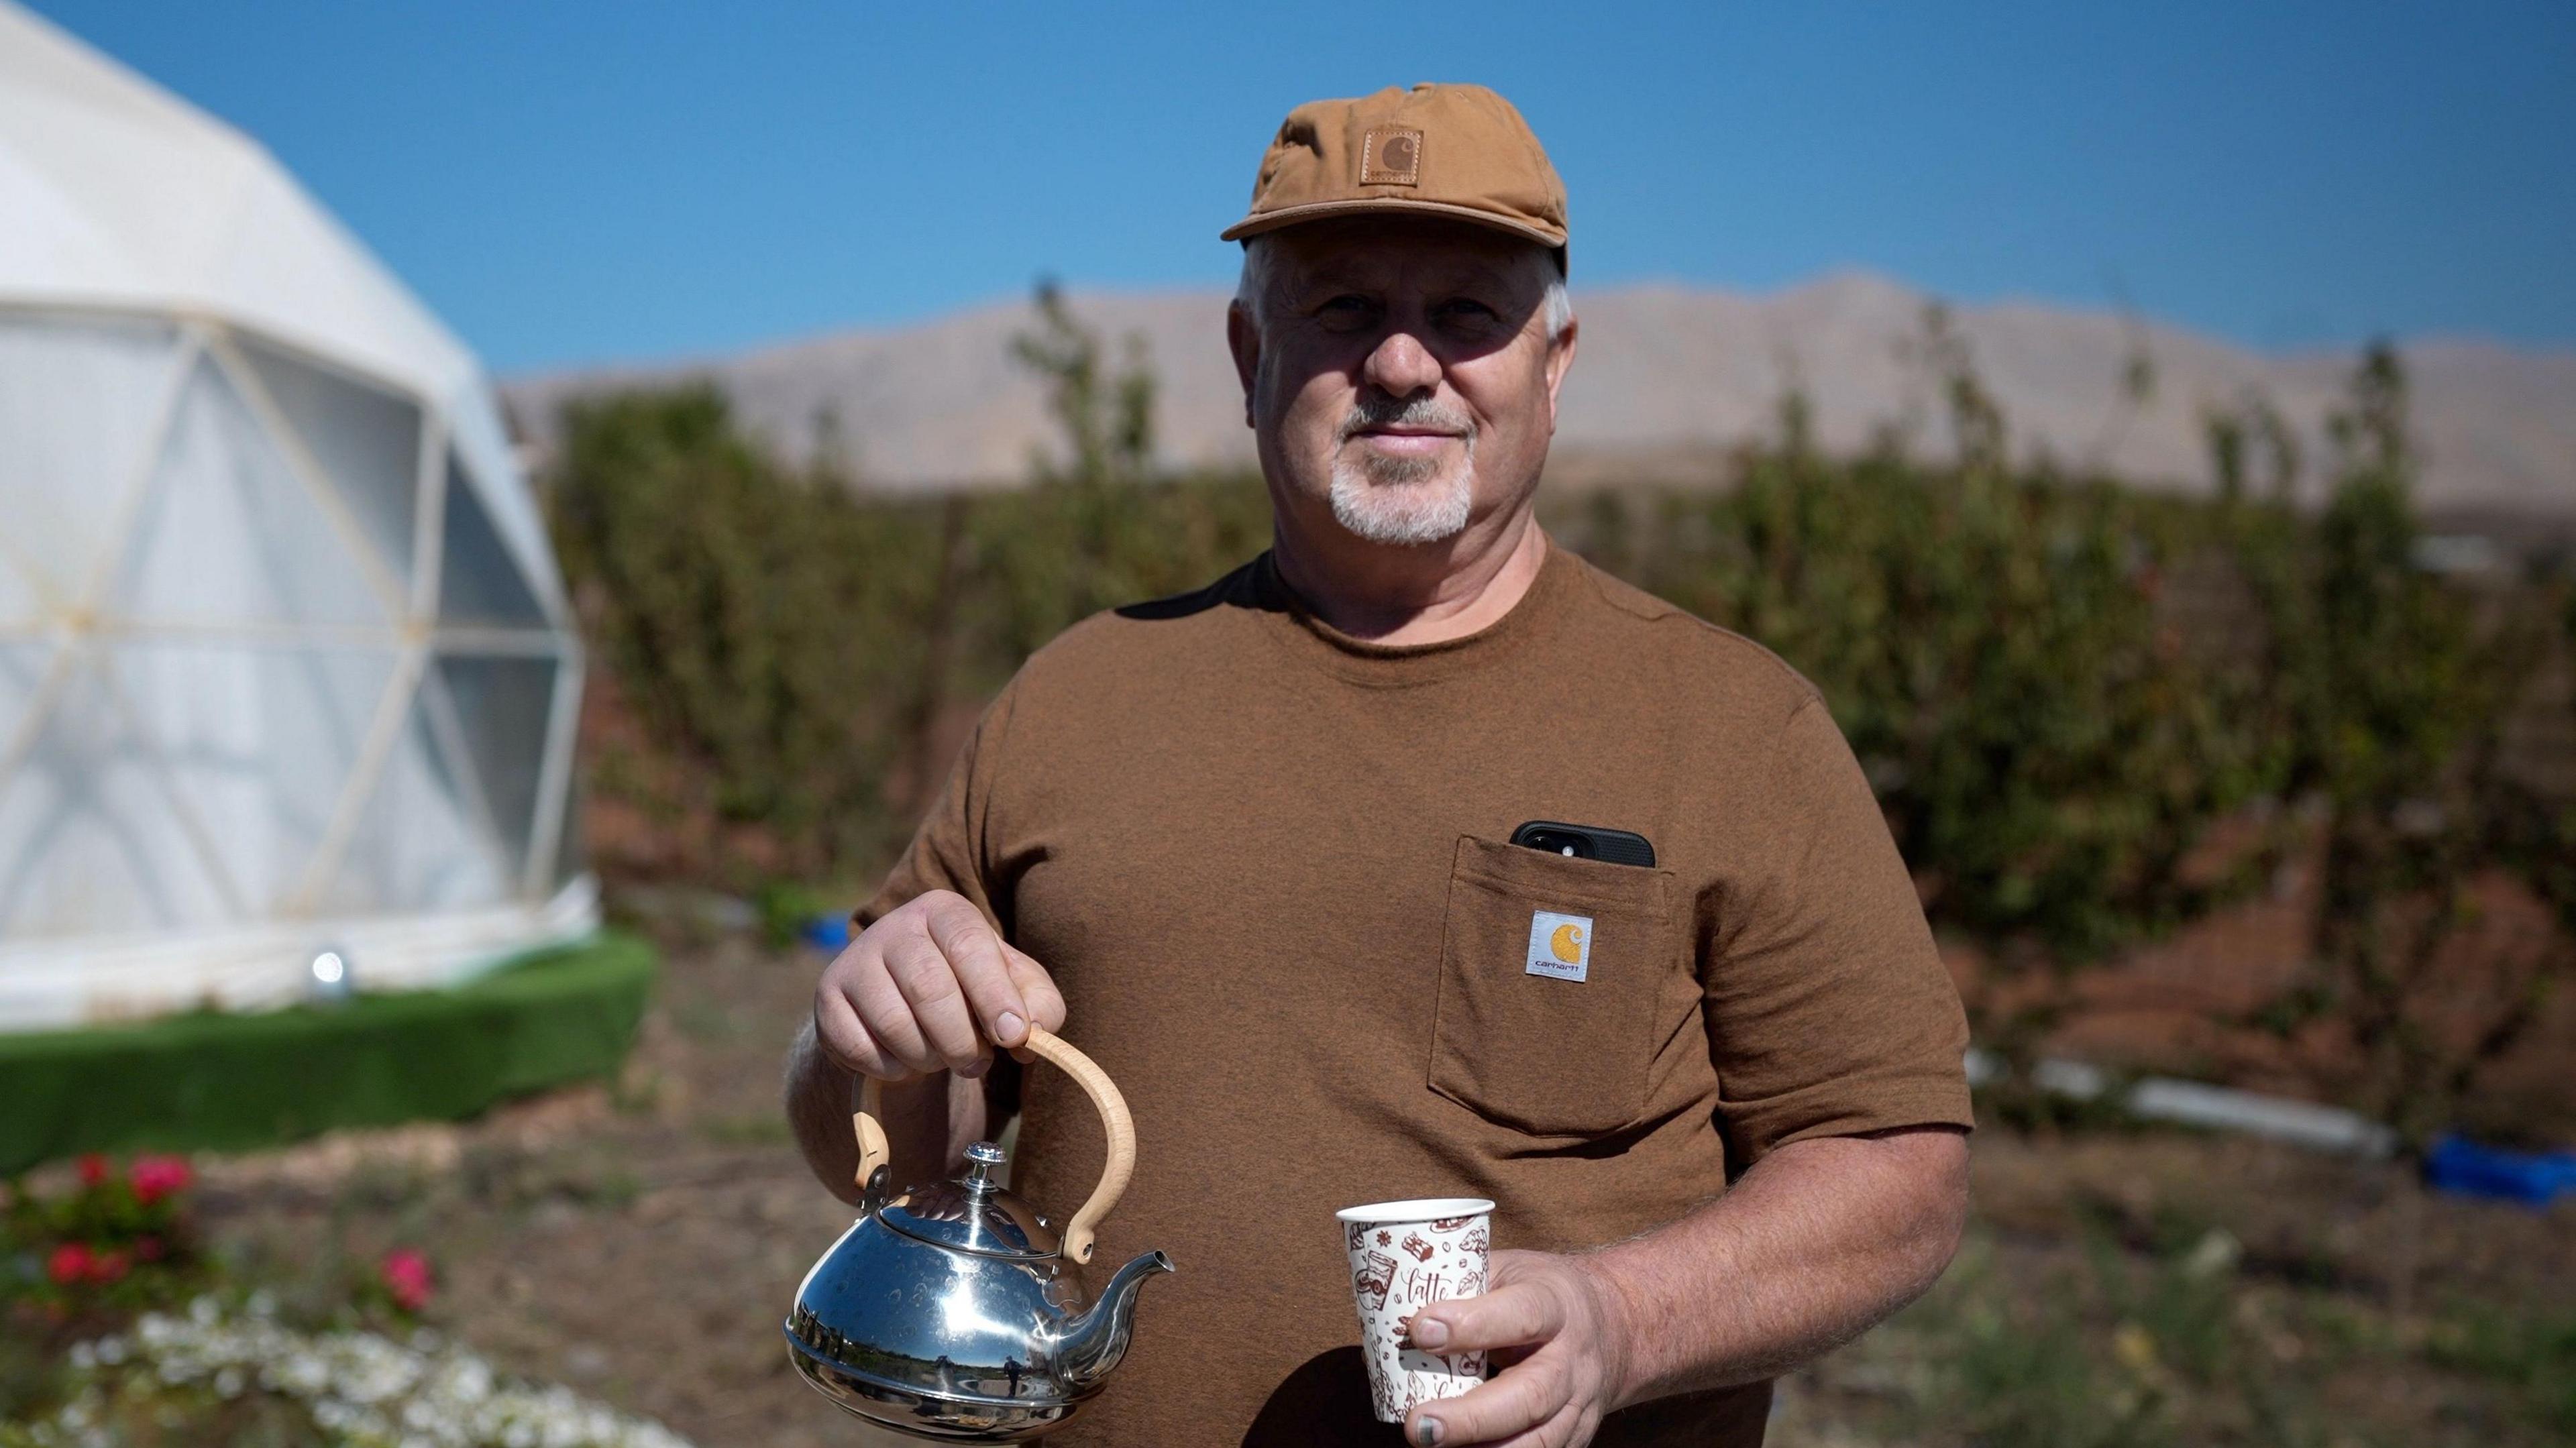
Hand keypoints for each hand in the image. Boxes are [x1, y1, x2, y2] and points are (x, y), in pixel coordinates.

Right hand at [812, 890, 1065, 1080]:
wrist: (901, 1007)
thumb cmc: (970, 993)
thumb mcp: (1013, 989)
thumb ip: (1039, 1005)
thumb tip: (1032, 1033)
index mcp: (945, 912)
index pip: (969, 946)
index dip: (994, 994)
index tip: (1013, 1036)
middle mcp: (894, 927)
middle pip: (930, 988)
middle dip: (961, 1040)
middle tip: (977, 1064)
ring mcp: (854, 961)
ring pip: (895, 1024)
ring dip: (928, 1058)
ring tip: (941, 1057)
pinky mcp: (828, 999)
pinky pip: (862, 1048)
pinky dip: (892, 1068)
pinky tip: (904, 1059)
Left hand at [1401, 1249, 1634, 1447]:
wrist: (1615, 1325)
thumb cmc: (1540, 1292)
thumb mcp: (1509, 1269)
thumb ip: (1460, 1288)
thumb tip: (1388, 1318)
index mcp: (1554, 1304)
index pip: (1520, 1314)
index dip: (1472, 1324)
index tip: (1420, 1330)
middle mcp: (1570, 1360)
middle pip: (1529, 1396)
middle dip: (1472, 1417)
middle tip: (1420, 1425)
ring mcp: (1578, 1404)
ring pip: (1538, 1440)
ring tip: (1430, 1444)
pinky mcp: (1575, 1435)